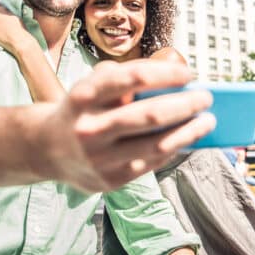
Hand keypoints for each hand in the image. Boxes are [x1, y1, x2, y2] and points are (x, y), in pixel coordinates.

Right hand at [32, 60, 215, 191]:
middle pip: (150, 115)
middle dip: (186, 105)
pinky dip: (174, 149)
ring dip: (190, 131)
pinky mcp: (109, 180)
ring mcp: (99, 158)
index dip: (167, 75)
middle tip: (206, 98)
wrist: (46, 148)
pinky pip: (152, 163)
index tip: (189, 74)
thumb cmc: (83, 108)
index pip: (134, 78)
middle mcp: (90, 128)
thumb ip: (127, 78)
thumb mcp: (94, 84)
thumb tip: (177, 81)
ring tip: (208, 121)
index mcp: (85, 96)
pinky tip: (187, 138)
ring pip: (157, 145)